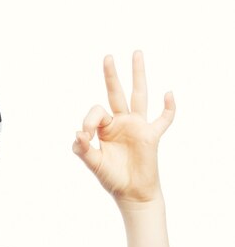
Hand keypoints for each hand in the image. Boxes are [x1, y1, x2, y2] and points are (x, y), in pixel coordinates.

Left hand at [72, 51, 174, 203]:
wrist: (131, 193)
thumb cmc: (111, 178)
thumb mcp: (93, 163)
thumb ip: (82, 150)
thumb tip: (77, 133)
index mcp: (105, 127)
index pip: (96, 111)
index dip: (89, 120)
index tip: (85, 137)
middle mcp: (121, 122)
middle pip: (116, 93)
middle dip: (111, 75)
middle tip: (107, 56)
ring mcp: (137, 126)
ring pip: (139, 95)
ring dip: (138, 75)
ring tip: (136, 53)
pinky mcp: (151, 135)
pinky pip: (163, 119)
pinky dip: (169, 108)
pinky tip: (168, 94)